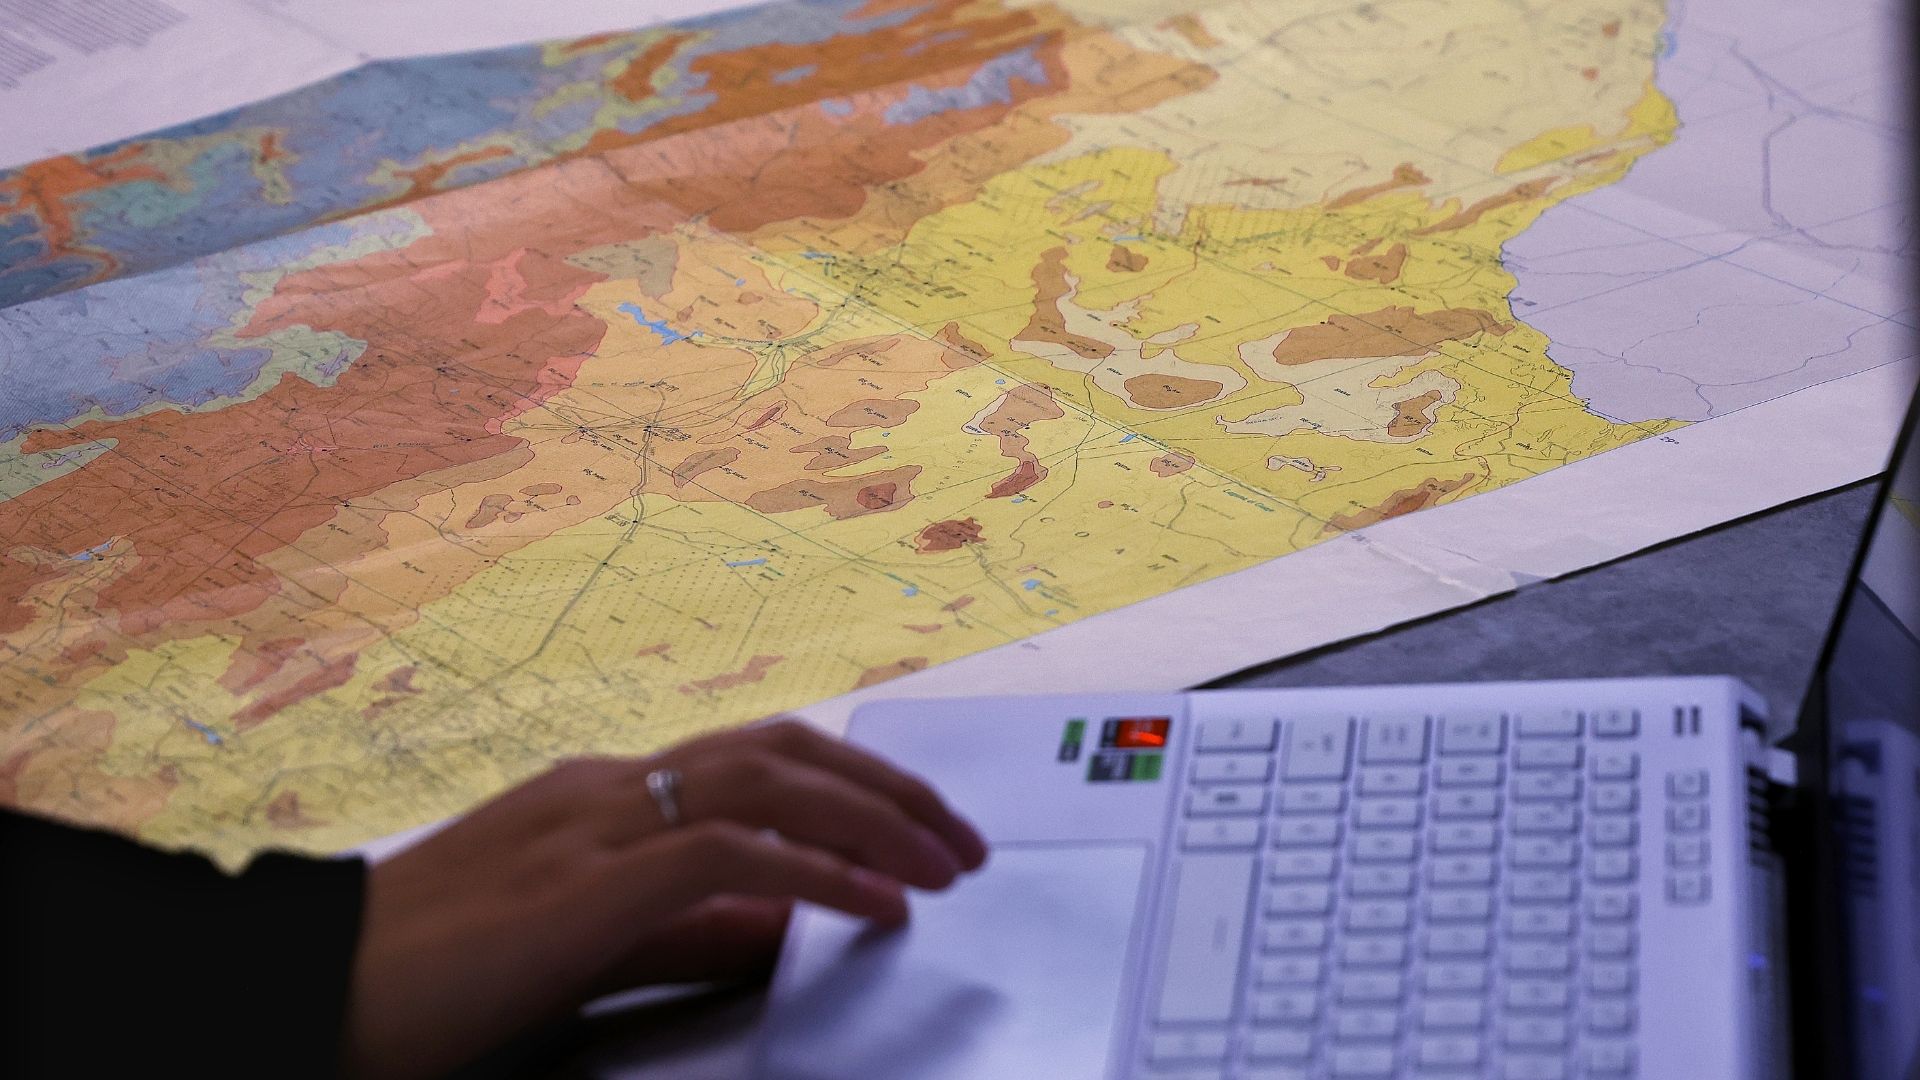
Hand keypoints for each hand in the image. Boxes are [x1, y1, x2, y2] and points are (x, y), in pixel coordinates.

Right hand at [341, 717, 988, 1078]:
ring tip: (945, 863)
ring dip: (874, 817)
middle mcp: (606, 789)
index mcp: (602, 796)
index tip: (916, 822)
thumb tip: (782, 924)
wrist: (311, 993)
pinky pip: (731, 854)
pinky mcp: (584, 884)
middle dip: (885, 785)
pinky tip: (877, 902)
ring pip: (768, 781)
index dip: (849, 781)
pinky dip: (820, 872)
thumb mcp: (581, 941)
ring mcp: (592, 825)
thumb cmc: (429, 975)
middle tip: (960, 835)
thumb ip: (681, 926)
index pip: (754, 755)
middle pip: (781, 748)